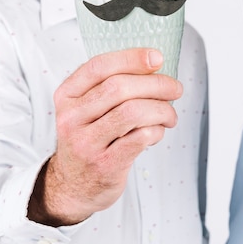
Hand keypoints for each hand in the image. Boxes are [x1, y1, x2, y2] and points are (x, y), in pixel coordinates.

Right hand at [28, 48, 181, 224]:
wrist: (72, 186)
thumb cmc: (88, 140)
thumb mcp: (85, 110)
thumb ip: (110, 87)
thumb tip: (153, 66)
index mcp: (67, 96)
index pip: (99, 67)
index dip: (132, 58)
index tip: (157, 57)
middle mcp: (72, 118)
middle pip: (120, 87)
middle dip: (156, 84)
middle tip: (175, 88)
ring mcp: (86, 143)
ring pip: (133, 112)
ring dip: (162, 109)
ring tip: (170, 115)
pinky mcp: (105, 164)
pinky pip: (140, 137)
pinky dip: (157, 130)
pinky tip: (157, 132)